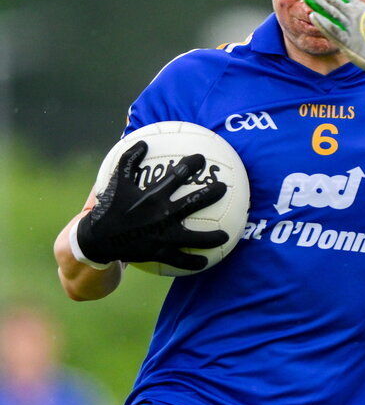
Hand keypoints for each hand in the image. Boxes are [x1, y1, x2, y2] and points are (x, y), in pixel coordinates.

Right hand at [75, 141, 228, 271]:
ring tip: (227, 236)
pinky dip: (195, 262)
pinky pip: (182, 260)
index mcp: (152, 197)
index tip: (203, 159)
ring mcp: (162, 236)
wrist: (97, 239)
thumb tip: (143, 142)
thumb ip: (129, 161)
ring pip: (195, 237)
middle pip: (194, 202)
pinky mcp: (160, 252)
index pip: (177, 175)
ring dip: (213, 237)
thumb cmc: (110, 208)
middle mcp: (161, 215)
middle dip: (212, 194)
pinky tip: (206, 262)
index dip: (191, 164)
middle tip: (223, 188)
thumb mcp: (116, 182)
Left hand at [294, 0, 364, 85]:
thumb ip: (356, 9)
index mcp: (357, 6)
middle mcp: (352, 13)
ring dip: (316, 1)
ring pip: (330, 11)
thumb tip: (348, 3)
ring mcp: (350, 27)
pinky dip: (323, 22)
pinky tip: (313, 15)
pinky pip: (334, 30)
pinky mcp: (349, 41)